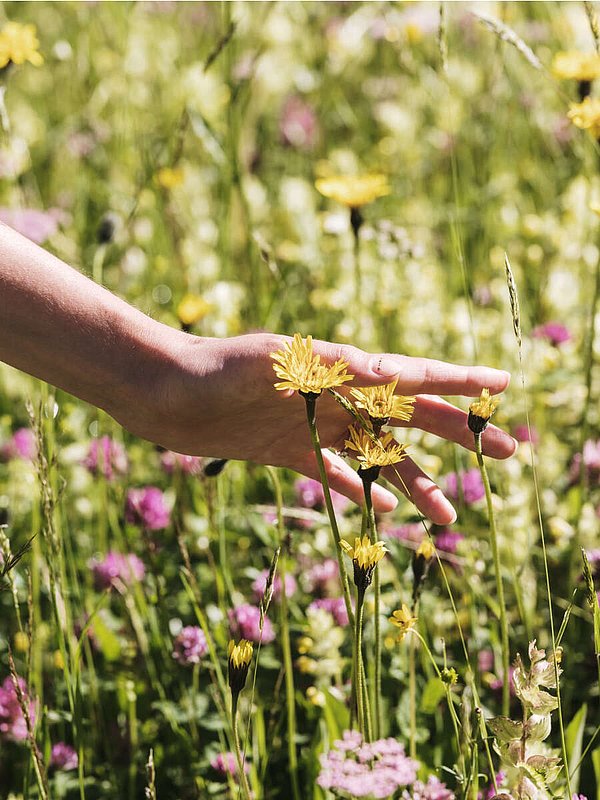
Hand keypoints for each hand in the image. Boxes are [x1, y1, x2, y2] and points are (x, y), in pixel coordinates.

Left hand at [126, 331, 515, 524]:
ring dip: (418, 483)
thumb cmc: (217, 367)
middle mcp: (338, 397)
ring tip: (450, 515)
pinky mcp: (290, 452)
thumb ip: (331, 364)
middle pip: (412, 420)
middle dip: (460, 435)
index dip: (460, 382)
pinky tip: (382, 510)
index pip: (414, 376)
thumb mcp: (274, 359)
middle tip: (504, 452)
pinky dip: (360, 490)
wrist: (165, 393)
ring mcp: (316, 427)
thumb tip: (393, 370)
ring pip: (381, 458)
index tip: (502, 384)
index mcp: (343, 370)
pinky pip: (335, 475)